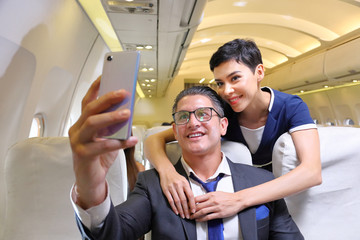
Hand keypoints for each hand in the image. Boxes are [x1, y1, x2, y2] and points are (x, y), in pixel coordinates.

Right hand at [69, 76, 136, 208]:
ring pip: (92, 123)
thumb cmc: (99, 156)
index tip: (107, 75)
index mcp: (82, 122)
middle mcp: (77, 129)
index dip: (96, 88)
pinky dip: (118, 142)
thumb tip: (128, 110)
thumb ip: (113, 125)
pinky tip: (132, 140)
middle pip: (90, 109)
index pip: (88, 101)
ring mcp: (77, 142)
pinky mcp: (83, 154)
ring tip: (127, 113)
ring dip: (111, 116)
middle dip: (107, 98)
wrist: (91, 180)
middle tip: (123, 92)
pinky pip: (102, 145)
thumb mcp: (107, 136)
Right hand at [159, 168, 194, 218]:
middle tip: (188, 216)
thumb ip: (188, 190)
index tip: (193, 211)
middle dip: (186, 209)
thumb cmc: (177, 177)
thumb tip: (192, 201)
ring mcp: (172, 188)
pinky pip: (170, 200)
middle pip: (183, 200)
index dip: (192, 204)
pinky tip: (176, 211)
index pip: (190, 195)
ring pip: (177, 201)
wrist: (167, 171)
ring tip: (182, 215)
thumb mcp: (184, 181)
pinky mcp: (166, 190)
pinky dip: (174, 207)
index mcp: (185, 183)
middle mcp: (178, 185)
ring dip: (180, 210)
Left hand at [190, 191, 240, 220]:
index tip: (187, 204)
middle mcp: (212, 200)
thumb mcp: (216, 193)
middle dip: (191, 210)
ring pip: (202, 212)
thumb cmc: (227, 196)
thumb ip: (208, 196)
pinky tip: (198, 220)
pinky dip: (202, 219)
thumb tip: (200, 198)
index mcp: (211, 194)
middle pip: (198, 206)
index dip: (190, 202)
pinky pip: (208, 217)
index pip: (197, 198)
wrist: (237, 200)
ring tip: (191, 217)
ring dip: (195, 215)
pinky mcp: (219, 214)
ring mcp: (216, 207)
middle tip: (187, 212)